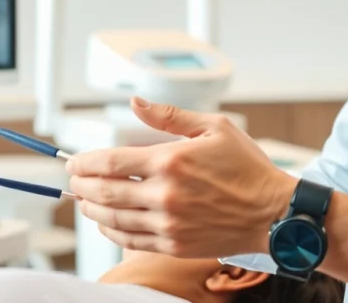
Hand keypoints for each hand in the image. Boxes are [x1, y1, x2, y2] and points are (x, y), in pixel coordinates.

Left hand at [66, 96, 297, 258]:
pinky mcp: (175, 244)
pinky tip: (106, 223)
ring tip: (84, 200)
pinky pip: (131, 240)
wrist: (273, 213)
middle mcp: (165, 195)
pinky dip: (112, 232)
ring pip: (113, 219)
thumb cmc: (247, 168)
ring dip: (92, 209)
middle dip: (82, 185)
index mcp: (171, 161)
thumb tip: (135, 103)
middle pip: (104, 192)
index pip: (110, 163)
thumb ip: (169, 116)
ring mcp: (168, 223)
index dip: (84, 162)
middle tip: (73, 180)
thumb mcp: (214, 127)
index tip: (73, 161)